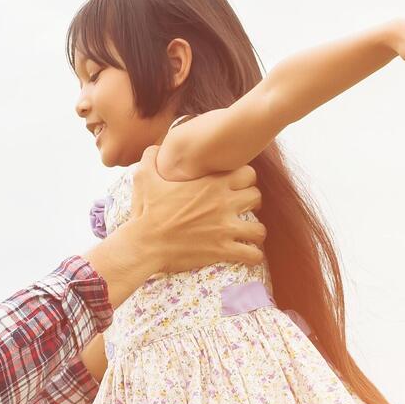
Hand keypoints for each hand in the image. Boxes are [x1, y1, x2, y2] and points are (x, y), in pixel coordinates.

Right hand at [125, 148, 265, 277]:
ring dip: (255, 232)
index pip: (248, 174)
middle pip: (257, 197)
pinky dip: (253, 256)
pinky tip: (247, 254)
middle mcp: (223, 204)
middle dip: (252, 204)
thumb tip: (155, 147)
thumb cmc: (146, 211)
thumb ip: (152, 157)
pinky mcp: (223, 250)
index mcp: (211, 184)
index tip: (237, 187)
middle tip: (242, 209)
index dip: (245, 180)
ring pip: (260, 229)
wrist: (145, 243)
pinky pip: (253, 255)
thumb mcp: (145, 176)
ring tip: (247, 234)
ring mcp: (225, 228)